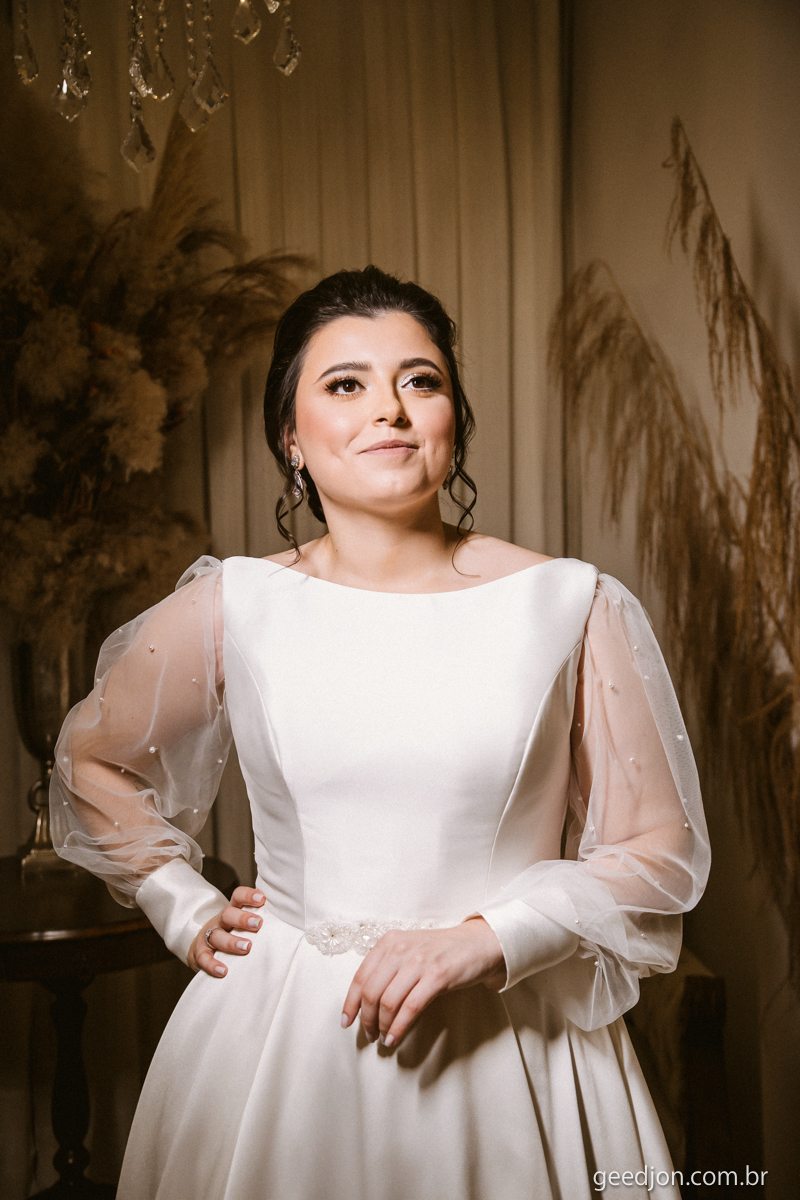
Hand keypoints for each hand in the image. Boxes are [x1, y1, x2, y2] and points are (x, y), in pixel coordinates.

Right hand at [187, 886, 265, 976]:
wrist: (201, 948)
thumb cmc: (231, 934)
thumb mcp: (241, 924)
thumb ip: (258, 921)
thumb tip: (287, 921)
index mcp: (232, 911)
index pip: (237, 897)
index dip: (248, 896)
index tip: (262, 899)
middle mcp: (219, 922)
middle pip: (227, 914)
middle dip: (243, 919)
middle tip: (258, 924)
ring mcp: (207, 937)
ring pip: (216, 936)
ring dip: (232, 941)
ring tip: (247, 947)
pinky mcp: (200, 953)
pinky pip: (204, 958)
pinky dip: (212, 964)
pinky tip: (223, 971)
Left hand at [340, 916, 505, 1045]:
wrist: (477, 943)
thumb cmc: (440, 951)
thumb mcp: (409, 950)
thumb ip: (388, 968)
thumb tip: (365, 1003)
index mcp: (389, 941)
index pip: (360, 976)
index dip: (350, 1003)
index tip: (346, 1022)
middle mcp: (401, 948)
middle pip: (371, 992)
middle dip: (366, 1019)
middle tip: (369, 1034)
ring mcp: (419, 961)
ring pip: (388, 1002)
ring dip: (382, 1026)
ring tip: (383, 1038)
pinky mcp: (438, 975)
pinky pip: (411, 1008)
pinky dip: (399, 1027)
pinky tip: (395, 1038)